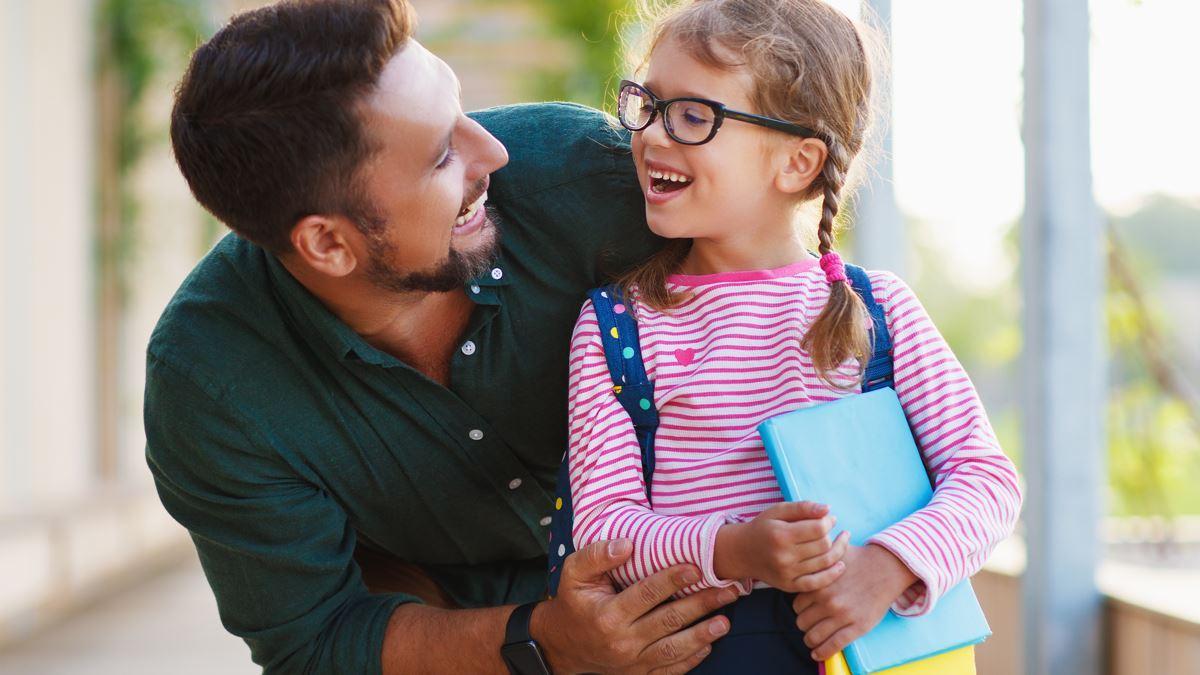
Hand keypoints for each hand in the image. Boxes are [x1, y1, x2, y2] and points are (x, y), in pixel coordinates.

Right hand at [532, 539, 739, 673]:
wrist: (563, 644)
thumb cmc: (574, 601)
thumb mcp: (573, 573)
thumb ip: (597, 555)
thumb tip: (627, 544)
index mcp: (608, 614)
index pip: (646, 594)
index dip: (672, 580)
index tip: (697, 567)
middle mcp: (622, 641)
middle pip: (668, 621)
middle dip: (701, 604)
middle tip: (728, 590)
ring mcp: (632, 663)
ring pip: (673, 649)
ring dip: (703, 635)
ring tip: (725, 621)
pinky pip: (670, 670)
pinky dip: (691, 659)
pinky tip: (709, 644)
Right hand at [714, 501, 849, 592]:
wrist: (742, 552)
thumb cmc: (763, 527)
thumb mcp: (778, 511)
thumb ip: (802, 507)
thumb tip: (828, 509)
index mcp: (781, 535)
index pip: (818, 529)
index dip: (829, 521)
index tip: (829, 518)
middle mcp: (784, 556)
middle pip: (823, 546)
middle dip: (832, 535)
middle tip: (831, 529)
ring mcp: (787, 574)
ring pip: (825, 563)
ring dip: (838, 551)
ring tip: (841, 541)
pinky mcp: (790, 586)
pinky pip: (817, 583)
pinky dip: (833, 575)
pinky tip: (841, 565)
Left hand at [792, 543, 919, 661]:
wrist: (886, 568)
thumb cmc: (859, 560)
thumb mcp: (831, 556)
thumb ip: (814, 563)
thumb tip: (800, 564)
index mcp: (819, 585)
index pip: (796, 606)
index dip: (800, 610)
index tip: (806, 611)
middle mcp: (828, 601)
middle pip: (802, 622)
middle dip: (804, 625)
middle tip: (810, 625)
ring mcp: (842, 615)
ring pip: (813, 636)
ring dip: (810, 640)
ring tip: (812, 640)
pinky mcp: (857, 627)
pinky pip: (834, 645)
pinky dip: (823, 652)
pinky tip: (818, 654)